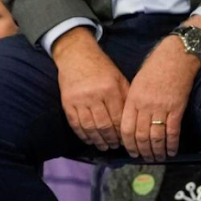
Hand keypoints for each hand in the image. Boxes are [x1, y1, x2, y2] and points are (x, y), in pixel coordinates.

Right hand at [52, 29, 127, 151]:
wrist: (76, 55)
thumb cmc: (101, 67)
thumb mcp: (118, 78)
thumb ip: (125, 97)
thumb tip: (132, 119)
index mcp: (110, 89)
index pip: (118, 118)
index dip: (122, 132)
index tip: (125, 140)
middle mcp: (95, 95)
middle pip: (104, 125)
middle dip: (111, 139)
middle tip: (115, 146)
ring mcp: (79, 99)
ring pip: (90, 127)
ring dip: (97, 140)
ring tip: (103, 146)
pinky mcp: (67, 102)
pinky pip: (75, 124)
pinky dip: (82, 135)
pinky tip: (89, 140)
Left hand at [121, 22, 200, 159]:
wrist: (175, 55)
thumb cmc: (155, 66)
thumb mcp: (137, 82)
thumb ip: (134, 102)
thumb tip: (132, 122)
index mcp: (133, 99)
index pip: (126, 128)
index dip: (128, 143)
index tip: (131, 151)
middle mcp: (145, 106)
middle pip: (140, 136)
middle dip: (142, 151)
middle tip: (144, 158)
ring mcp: (161, 108)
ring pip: (156, 137)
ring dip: (156, 151)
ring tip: (157, 158)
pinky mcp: (176, 108)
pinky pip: (172, 132)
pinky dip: (171, 144)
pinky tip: (171, 151)